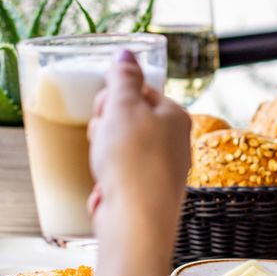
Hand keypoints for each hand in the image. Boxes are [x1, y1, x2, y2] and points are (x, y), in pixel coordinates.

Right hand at [88, 51, 189, 252]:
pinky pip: (116, 181)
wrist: (136, 223)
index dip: (114, 98)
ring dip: (102, 158)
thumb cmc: (132, 161)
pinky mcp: (146, 197)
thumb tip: (126, 52)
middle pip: (127, 121)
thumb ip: (123, 77)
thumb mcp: (123, 107)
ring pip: (118, 152)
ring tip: (103, 169)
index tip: (105, 109)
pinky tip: (105, 193)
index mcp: (175, 116)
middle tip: (103, 141)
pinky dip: (106, 186)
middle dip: (105, 129)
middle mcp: (175, 143)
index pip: (140, 91)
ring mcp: (161, 172)